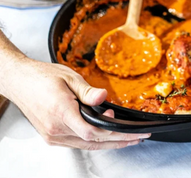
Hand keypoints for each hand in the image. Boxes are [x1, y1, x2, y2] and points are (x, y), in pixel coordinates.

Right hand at [3, 58, 149, 149]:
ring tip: (127, 140)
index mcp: (61, 112)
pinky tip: (107, 138)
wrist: (20, 82)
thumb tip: (103, 97)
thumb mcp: (70, 78)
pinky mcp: (51, 136)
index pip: (91, 132)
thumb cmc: (42, 77)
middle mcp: (56, 128)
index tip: (125, 127)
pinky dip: (94, 142)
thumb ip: (88, 91)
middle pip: (93, 142)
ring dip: (108, 144)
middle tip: (137, 137)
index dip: (111, 132)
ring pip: (86, 146)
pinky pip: (77, 143)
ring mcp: (53, 135)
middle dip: (118, 141)